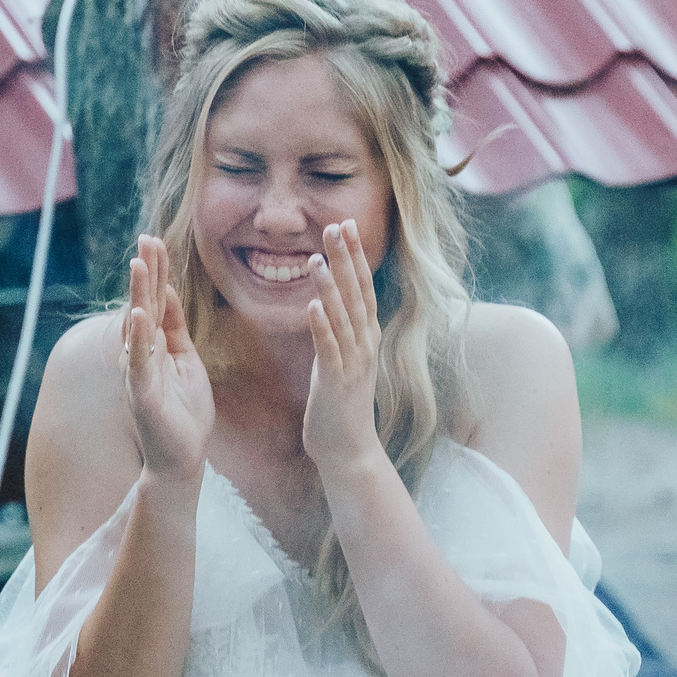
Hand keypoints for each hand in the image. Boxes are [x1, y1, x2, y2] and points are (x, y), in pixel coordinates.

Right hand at [122, 235, 212, 486]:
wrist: (182, 458)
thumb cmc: (184, 411)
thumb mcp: (185, 359)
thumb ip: (174, 327)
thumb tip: (168, 292)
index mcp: (153, 344)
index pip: (154, 300)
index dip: (156, 271)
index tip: (155, 240)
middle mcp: (140, 353)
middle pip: (143, 304)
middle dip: (146, 271)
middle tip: (146, 238)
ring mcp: (138, 372)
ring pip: (137, 326)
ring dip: (138, 294)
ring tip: (138, 264)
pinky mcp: (143, 393)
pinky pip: (139, 361)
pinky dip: (138, 338)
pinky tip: (138, 314)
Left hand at [302, 219, 384, 480]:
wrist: (348, 451)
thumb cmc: (340, 406)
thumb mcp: (342, 359)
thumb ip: (339, 331)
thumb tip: (329, 303)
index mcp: (365, 337)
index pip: (362, 287)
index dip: (355, 256)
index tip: (345, 225)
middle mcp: (364, 345)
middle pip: (356, 294)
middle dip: (346, 259)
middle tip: (337, 225)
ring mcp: (353, 364)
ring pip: (342, 318)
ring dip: (330, 288)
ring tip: (317, 259)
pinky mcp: (336, 383)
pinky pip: (328, 350)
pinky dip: (321, 326)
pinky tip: (311, 305)